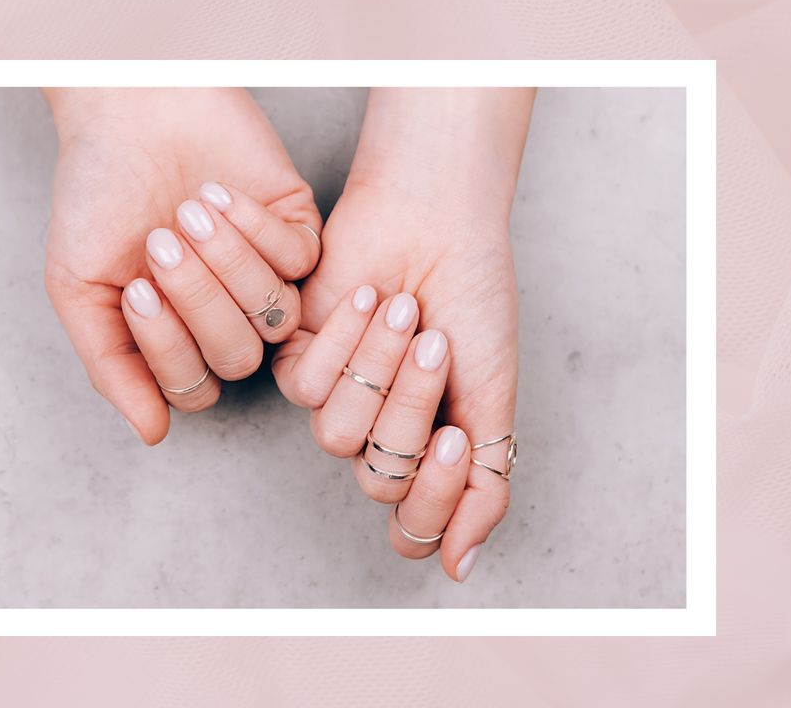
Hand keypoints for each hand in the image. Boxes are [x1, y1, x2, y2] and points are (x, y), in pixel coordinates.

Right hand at [43, 88, 321, 444]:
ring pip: (274, 315)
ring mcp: (266, 278)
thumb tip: (153, 435)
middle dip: (198, 300)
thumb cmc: (96, 196)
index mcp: (175, 339)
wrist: (128, 111)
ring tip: (187, 212)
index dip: (168, 348)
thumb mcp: (79, 287)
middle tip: (159, 242)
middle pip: (238, 357)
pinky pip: (297, 262)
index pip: (194, 388)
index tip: (134, 289)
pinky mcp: (297, 231)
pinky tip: (215, 193)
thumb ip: (111, 366)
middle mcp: (225, 317)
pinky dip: (255, 228)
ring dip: (228, 264)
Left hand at [276, 88, 534, 580]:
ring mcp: (336, 401)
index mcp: (427, 451)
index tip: (459, 436)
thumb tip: (459, 568)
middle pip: (378, 479)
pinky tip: (370, 296)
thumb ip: (484, 484)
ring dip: (380, 369)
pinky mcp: (296, 360)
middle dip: (411, 410)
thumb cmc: (472, 300)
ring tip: (406, 312)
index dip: (434, 496)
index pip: (411, 524)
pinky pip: (306, 386)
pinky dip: (346, 337)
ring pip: (339, 437)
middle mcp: (378, 435)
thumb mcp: (494, 397)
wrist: (438, 221)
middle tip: (436, 347)